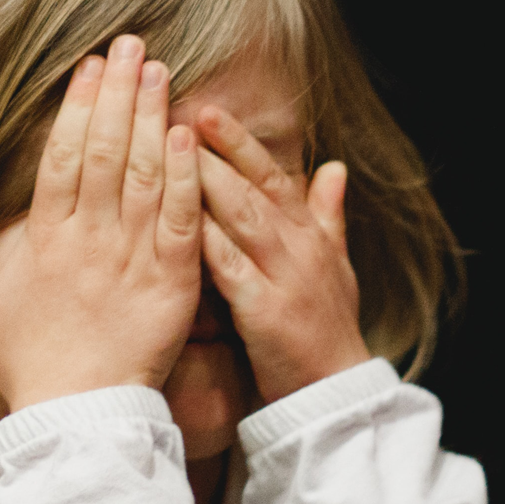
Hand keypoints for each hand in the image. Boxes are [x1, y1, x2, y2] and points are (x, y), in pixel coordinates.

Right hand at [0, 36, 204, 410]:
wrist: (77, 420)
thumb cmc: (26, 365)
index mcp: (43, 241)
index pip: (61, 158)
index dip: (77, 107)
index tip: (90, 66)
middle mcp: (87, 241)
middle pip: (105, 151)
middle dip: (119, 93)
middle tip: (133, 46)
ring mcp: (130, 260)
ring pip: (144, 175)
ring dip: (154, 118)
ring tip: (161, 72)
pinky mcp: (170, 283)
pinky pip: (179, 219)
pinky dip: (185, 176)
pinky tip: (188, 134)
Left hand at [196, 106, 370, 404]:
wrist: (335, 394)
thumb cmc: (327, 329)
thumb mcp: (335, 265)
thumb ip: (328, 214)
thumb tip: (335, 166)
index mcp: (308, 233)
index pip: (270, 175)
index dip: (238, 141)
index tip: (206, 109)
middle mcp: (298, 246)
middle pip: (252, 186)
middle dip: (214, 148)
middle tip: (175, 113)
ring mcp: (284, 277)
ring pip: (242, 217)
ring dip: (206, 181)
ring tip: (169, 150)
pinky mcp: (266, 311)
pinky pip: (231, 269)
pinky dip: (206, 242)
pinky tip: (175, 221)